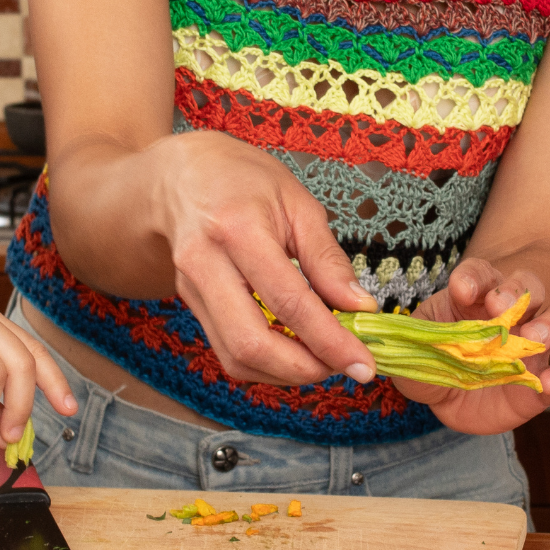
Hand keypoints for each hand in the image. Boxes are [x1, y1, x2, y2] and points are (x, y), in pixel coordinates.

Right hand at [160, 133, 379, 387]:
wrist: (184, 177)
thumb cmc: (247, 181)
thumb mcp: (299, 204)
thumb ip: (327, 259)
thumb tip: (360, 307)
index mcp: (238, 229)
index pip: (289, 302)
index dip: (330, 341)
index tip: (364, 364)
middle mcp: (205, 265)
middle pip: (250, 343)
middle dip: (304, 369)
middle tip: (344, 365)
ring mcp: (191, 290)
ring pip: (235, 357)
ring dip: (285, 373)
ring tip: (324, 358)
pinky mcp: (191, 306)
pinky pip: (228, 350)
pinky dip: (266, 363)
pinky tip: (295, 350)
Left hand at [394, 261, 549, 434]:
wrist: (461, 395)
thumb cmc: (440, 359)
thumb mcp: (417, 353)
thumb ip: (409, 352)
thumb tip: (382, 352)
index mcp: (475, 297)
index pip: (479, 275)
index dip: (472, 278)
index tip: (461, 287)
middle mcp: (511, 312)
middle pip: (525, 286)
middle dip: (514, 291)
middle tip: (501, 305)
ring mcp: (534, 343)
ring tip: (535, 337)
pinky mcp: (545, 377)